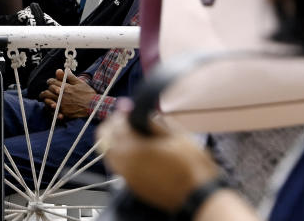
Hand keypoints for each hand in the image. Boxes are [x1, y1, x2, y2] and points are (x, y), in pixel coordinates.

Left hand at [37, 68, 96, 119]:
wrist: (94, 106)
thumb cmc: (88, 94)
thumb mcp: (79, 83)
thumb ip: (70, 77)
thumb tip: (65, 70)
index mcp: (65, 87)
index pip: (52, 82)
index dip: (50, 81)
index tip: (50, 82)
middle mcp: (62, 95)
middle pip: (48, 91)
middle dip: (45, 91)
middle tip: (45, 92)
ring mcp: (62, 104)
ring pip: (48, 101)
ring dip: (46, 99)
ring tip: (46, 99)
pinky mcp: (64, 112)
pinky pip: (53, 111)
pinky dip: (51, 109)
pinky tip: (52, 107)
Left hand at [97, 105, 219, 211]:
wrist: (199, 195)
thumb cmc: (192, 164)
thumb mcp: (176, 135)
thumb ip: (153, 121)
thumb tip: (136, 110)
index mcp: (133, 148)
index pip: (115, 124)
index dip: (121, 113)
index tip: (128, 109)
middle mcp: (124, 163)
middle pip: (104, 138)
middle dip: (113, 126)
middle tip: (125, 121)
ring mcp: (127, 176)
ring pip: (108, 153)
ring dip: (114, 141)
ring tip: (130, 135)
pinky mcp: (133, 186)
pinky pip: (118, 166)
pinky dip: (121, 155)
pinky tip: (135, 151)